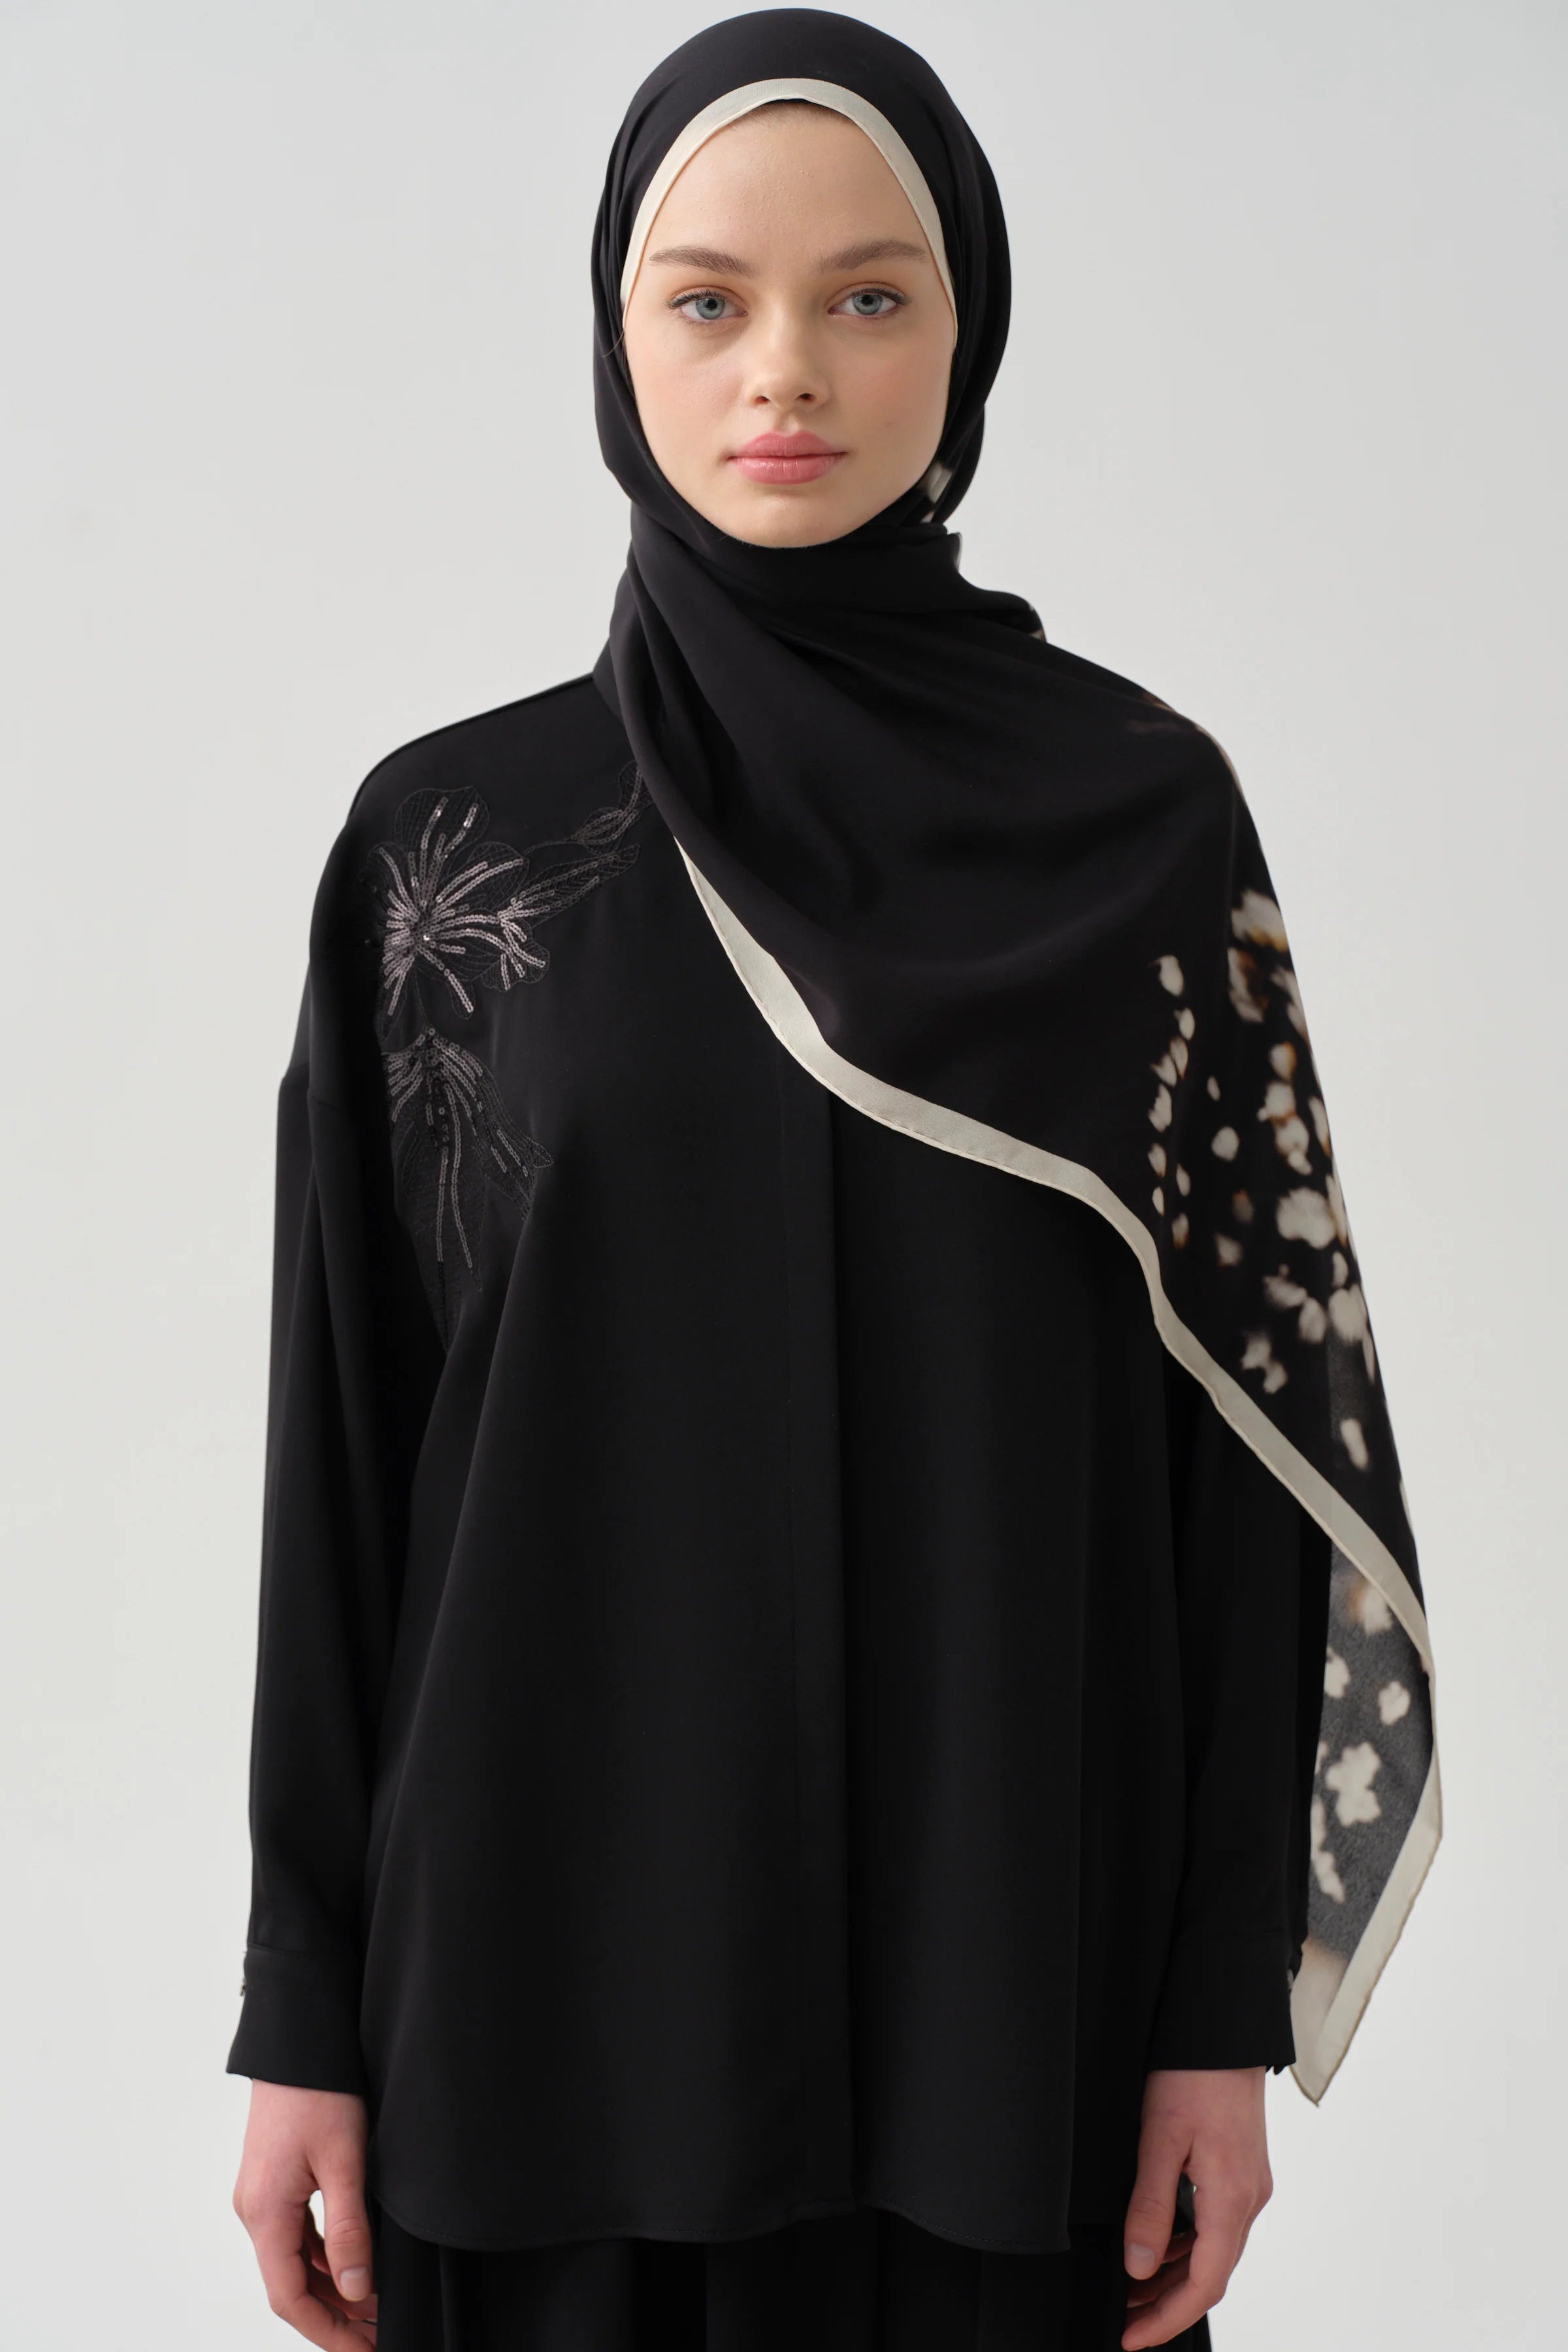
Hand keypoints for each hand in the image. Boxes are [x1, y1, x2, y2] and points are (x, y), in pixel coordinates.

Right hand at [232, 2081, 377, 2344]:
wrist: (299, 2038)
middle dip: (335, 2316)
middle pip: (291, 2285)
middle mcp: (256, 2210)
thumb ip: (350, 2229)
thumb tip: (359, 2288)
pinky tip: (356, 2264)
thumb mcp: (344, 2160)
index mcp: (265, 2213)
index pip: (289, 2297)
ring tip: (376, 2308)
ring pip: (295, 2261)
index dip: (327, 2332)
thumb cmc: (319, 2090)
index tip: (364, 2351)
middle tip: (379, 2336)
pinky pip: (297, 2235)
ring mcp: (263, 2195)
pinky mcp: (275, 2179)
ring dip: (332, 2288)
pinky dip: (325, 2257)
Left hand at [1120, 2066, 1271, 2348]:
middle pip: (1211, 2275)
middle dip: (1167, 2305)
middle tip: (1125, 2322)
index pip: (1204, 2285)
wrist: (1224, 2029)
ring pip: (1214, 2252)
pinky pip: (1217, 2224)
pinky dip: (1188, 2246)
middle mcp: (1248, 2199)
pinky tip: (1159, 2245)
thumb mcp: (1160, 2138)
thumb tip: (1138, 2266)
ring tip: (1133, 2292)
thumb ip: (1149, 2206)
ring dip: (1176, 2277)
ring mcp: (1248, 2185)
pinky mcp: (1240, 2169)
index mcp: (1231, 2199)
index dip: (1167, 2319)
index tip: (1131, 2338)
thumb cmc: (1194, 2073)